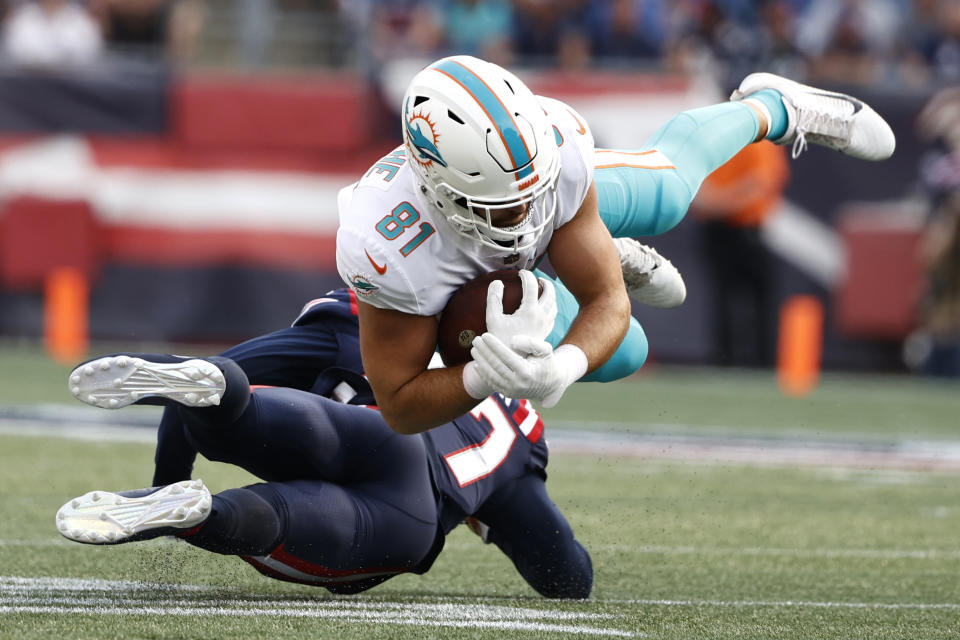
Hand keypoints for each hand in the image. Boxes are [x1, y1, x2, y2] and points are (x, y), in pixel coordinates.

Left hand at [470, 333, 586, 407]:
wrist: (551, 385)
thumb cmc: (548, 362)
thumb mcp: (546, 349)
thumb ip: (531, 342)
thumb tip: (512, 340)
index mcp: (526, 372)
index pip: (505, 356)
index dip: (494, 345)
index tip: (485, 335)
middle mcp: (517, 383)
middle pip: (495, 365)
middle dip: (484, 351)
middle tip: (476, 339)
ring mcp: (511, 391)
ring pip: (491, 375)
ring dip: (480, 361)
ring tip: (474, 349)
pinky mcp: (507, 394)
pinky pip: (492, 383)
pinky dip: (483, 373)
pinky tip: (477, 362)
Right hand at [486, 270, 556, 345]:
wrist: (511, 361)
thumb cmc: (500, 340)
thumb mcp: (492, 318)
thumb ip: (494, 298)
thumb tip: (497, 282)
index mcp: (529, 311)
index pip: (532, 286)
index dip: (526, 275)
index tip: (520, 273)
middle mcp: (541, 317)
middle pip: (550, 292)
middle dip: (544, 282)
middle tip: (537, 278)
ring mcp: (545, 325)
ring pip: (554, 304)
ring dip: (550, 294)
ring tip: (543, 290)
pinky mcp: (545, 332)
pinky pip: (553, 316)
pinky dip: (550, 306)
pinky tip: (544, 307)